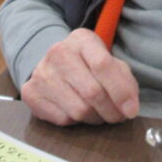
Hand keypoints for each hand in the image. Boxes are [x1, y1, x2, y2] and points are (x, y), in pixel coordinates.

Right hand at [21, 29, 139, 125]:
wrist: (54, 63)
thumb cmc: (88, 64)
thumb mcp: (109, 61)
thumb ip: (124, 80)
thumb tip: (129, 107)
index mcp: (81, 40)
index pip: (103, 64)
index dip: (121, 91)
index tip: (131, 110)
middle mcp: (58, 53)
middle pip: (92, 92)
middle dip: (111, 111)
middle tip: (118, 116)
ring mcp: (41, 73)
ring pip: (79, 110)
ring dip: (95, 118)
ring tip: (99, 113)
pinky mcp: (30, 93)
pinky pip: (62, 119)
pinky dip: (76, 122)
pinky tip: (78, 111)